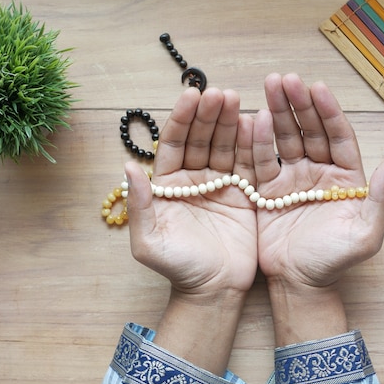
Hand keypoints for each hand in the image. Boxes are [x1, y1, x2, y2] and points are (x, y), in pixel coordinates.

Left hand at [126, 87, 256, 295]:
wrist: (213, 290)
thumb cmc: (177, 268)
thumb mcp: (149, 242)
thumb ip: (140, 205)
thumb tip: (128, 167)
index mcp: (168, 185)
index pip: (175, 144)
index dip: (183, 119)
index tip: (192, 95)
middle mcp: (194, 179)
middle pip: (201, 139)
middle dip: (209, 114)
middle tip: (221, 93)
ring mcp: (220, 185)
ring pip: (225, 146)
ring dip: (230, 122)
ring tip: (238, 99)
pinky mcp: (244, 194)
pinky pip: (247, 164)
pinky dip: (251, 144)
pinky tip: (255, 123)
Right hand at [252, 73, 383, 344]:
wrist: (299, 284)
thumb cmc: (335, 261)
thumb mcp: (365, 234)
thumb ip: (381, 198)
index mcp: (345, 178)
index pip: (338, 136)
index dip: (328, 111)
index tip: (317, 86)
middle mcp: (318, 172)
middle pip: (309, 130)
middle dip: (298, 103)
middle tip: (285, 78)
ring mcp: (291, 179)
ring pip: (284, 139)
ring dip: (276, 112)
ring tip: (267, 86)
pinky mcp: (267, 190)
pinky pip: (261, 161)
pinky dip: (255, 142)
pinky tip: (250, 120)